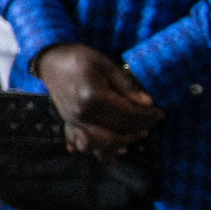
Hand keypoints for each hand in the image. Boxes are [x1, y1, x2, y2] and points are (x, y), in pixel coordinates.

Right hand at [32, 43, 162, 158]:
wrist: (50, 60)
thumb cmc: (79, 58)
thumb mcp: (105, 64)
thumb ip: (126, 85)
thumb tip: (147, 103)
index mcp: (93, 98)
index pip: (128, 114)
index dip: (148, 116)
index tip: (160, 113)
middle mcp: (82, 115)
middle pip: (117, 132)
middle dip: (139, 129)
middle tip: (152, 122)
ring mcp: (73, 121)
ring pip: (101, 144)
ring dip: (121, 143)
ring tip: (135, 135)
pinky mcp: (69, 123)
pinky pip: (83, 144)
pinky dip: (98, 150)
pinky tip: (112, 151)